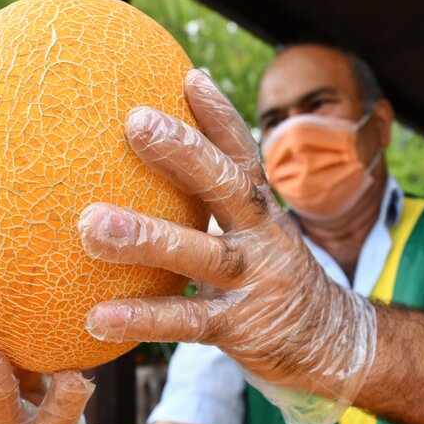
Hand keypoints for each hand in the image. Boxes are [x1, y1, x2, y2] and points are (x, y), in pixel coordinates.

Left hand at [80, 70, 376, 423]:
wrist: (331, 345)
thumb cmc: (276, 282)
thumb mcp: (259, 238)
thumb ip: (220, 210)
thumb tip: (163, 173)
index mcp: (264, 214)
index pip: (244, 156)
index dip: (220, 117)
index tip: (190, 79)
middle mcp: (264, 239)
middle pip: (227, 188)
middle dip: (184, 152)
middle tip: (135, 121)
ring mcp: (254, 283)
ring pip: (201, 254)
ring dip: (148, 237)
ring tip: (92, 224)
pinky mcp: (241, 328)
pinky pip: (187, 322)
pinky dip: (144, 317)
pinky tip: (97, 316)